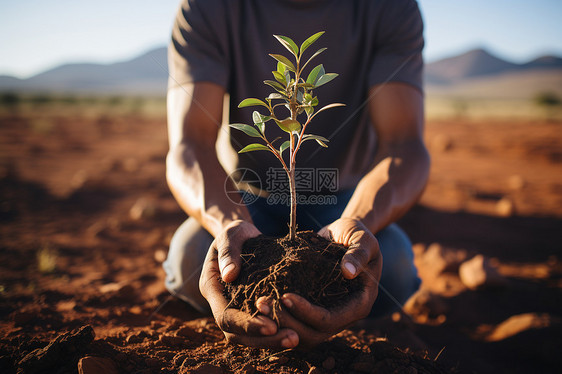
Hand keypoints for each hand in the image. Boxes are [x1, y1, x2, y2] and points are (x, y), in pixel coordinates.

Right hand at [199, 219, 298, 347]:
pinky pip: (261, 328)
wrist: (244, 236)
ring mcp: (235, 309)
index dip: (247, 324)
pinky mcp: (251, 310)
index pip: (226, 316)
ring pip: (248, 337)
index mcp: (212, 287)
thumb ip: (228, 251)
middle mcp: (221, 303)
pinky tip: (296, 332)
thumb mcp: (232, 234)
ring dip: (271, 341)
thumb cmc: (237, 233)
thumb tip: (229, 275)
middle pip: (236, 334)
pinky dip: (275, 333)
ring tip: (296, 338)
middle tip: (293, 338)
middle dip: (263, 340)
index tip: (272, 326)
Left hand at [258, 217, 381, 346]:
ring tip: (258, 304)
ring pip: (302, 333)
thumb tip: (348, 272)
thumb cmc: (356, 234)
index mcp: (360, 303)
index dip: (307, 312)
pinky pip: (295, 322)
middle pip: (314, 334)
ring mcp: (329, 315)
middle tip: (262, 304)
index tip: (285, 296)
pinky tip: (261, 303)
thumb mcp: (362, 238)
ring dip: (279, 322)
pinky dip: (279, 316)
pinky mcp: (314, 308)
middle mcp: (344, 315)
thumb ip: (359, 253)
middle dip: (287, 322)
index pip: (331, 319)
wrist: (344, 233)